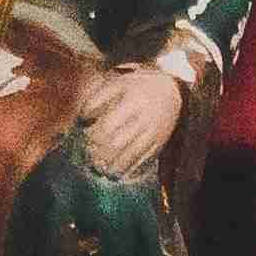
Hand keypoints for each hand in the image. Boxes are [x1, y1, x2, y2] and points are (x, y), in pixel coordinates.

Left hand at [71, 60, 186, 180]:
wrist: (173, 90)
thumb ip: (98, 97)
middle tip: (89, 156)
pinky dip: (128, 169)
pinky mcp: (160, 143)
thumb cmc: (139, 86)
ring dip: (111, 166)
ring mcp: (154, 133)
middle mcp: (145, 118)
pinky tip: (117, 171)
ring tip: (100, 168)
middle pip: (117, 144)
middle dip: (99, 154)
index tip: (85, 136)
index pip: (108, 125)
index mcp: (133, 102)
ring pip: (130, 156)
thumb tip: (82, 118)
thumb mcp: (119, 84)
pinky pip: (143, 162)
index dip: (93, 135)